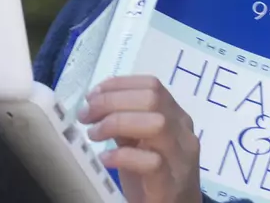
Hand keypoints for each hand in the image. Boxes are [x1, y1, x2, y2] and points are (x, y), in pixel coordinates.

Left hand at [78, 75, 201, 202]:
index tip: (92, 95)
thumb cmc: (154, 177)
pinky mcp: (171, 184)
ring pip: (156, 124)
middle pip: (152, 99)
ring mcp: (180, 158)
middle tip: (87, 115)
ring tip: (94, 135)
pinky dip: (123, 156)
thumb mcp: (138, 143)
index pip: (152, 85)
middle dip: (112, 101)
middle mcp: (183, 133)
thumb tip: (95, 100)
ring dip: (117, 123)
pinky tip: (105, 158)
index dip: (118, 85)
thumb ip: (125, 122)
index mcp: (175, 117)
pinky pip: (152, 162)